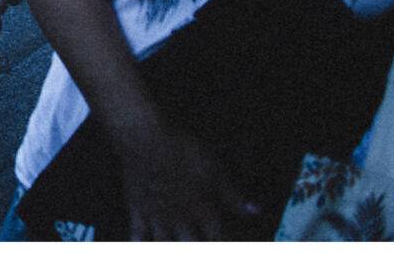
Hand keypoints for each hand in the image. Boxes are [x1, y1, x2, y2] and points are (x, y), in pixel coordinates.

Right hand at [120, 126, 261, 239]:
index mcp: (202, 210)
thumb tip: (256, 212)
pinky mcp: (137, 208)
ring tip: (175, 253)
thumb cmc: (182, 150)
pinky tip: (141, 247)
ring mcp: (156, 216)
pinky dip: (140, 244)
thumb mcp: (214, 168)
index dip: (227, 246)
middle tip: (203, 249)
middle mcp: (180, 219)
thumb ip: (233, 194)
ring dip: (171, 251)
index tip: (235, 254)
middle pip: (193, 246)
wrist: (144, 138)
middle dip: (200, 251)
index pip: (219, 239)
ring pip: (165, 244)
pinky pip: (137, 234)